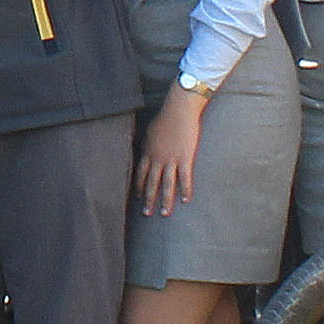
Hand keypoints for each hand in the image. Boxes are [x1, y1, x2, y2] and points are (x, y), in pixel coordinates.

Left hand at [138, 90, 204, 214]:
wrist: (179, 110)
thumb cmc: (166, 118)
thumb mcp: (150, 132)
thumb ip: (148, 144)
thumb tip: (145, 151)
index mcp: (148, 152)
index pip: (140, 174)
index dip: (139, 187)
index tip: (138, 197)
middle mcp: (157, 158)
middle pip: (151, 183)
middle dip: (148, 199)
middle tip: (146, 213)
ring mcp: (171, 159)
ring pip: (167, 184)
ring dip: (165, 200)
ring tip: (165, 213)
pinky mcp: (185, 158)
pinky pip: (185, 178)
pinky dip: (185, 190)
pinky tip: (186, 200)